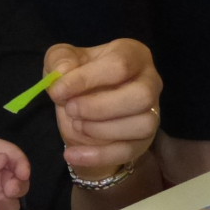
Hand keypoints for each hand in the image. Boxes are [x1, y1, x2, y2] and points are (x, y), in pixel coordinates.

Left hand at [46, 39, 161, 176]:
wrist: (80, 108)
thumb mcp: (61, 60)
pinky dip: (98, 155)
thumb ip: (59, 59)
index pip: (119, 65)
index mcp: (132, 54)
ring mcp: (151, 112)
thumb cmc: (76, 76)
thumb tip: (64, 70)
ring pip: (143, 124)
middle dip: (100, 107)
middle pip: (141, 95)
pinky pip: (129, 151)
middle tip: (71, 109)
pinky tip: (71, 154)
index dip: (86, 79)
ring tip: (76, 125)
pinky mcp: (144, 140)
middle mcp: (149, 81)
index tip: (57, 91)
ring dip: (102, 129)